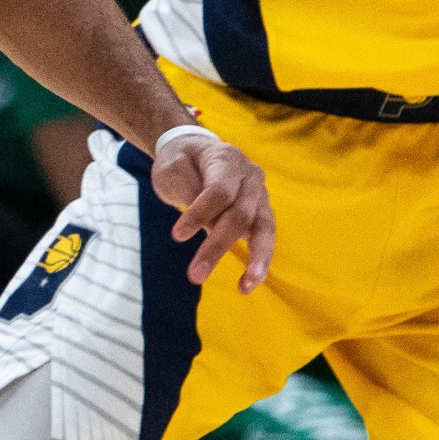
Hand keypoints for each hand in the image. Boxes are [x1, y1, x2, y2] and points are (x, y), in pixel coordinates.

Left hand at [154, 131, 275, 291]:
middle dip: (217, 247)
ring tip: (245, 287)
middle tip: (195, 275)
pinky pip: (264, 238)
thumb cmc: (180, 161)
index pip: (219, 190)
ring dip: (255, 259)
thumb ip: (192, 190)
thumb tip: (211, 225)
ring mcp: (260, 195)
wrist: (194, 152)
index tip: (177, 236)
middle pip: (239, 214)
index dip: (200, 214)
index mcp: (227, 158)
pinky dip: (258, 262)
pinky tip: (246, 285)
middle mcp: (250, 176)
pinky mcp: (261, 213)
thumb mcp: (173, 167)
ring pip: (263, 229)